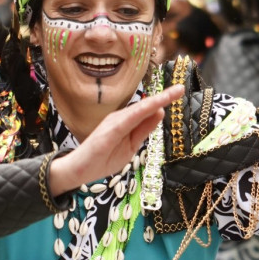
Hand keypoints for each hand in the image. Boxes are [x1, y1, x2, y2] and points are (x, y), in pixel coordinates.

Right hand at [48, 84, 184, 195]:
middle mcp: (119, 118)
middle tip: (181, 88)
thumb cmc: (101, 159)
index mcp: (124, 122)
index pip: (147, 111)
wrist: (77, 171)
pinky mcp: (108, 132)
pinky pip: (128, 119)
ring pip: (139, 110)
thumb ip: (143, 130)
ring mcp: (113, 123)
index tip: (179, 91)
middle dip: (163, 97)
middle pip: (144, 107)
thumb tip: (159, 113)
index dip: (163, 100)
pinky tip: (154, 106)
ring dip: (155, 101)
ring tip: (173, 93)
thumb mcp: (129, 146)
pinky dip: (141, 111)